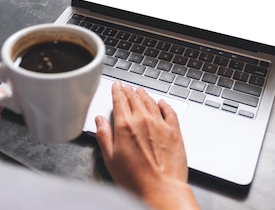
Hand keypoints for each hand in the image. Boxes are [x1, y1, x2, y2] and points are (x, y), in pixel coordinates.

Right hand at [95, 82, 200, 209]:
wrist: (161, 190)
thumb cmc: (135, 179)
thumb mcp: (110, 159)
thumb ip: (104, 136)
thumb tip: (100, 121)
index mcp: (125, 126)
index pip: (119, 100)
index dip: (117, 90)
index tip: (116, 85)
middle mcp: (143, 121)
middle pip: (135, 98)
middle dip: (129, 91)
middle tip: (126, 87)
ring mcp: (160, 124)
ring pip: (151, 102)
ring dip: (144, 95)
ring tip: (140, 91)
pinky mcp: (174, 131)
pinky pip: (170, 111)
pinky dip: (164, 104)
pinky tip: (162, 103)